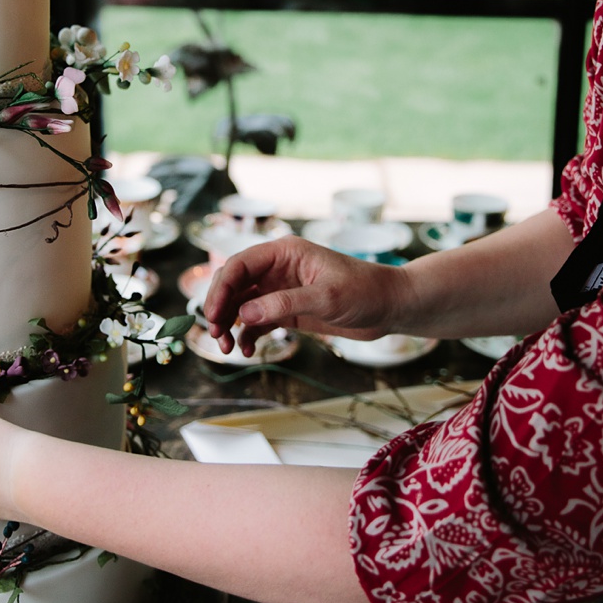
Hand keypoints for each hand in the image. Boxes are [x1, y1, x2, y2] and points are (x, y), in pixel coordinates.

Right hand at [200, 235, 411, 356]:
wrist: (390, 307)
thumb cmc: (365, 291)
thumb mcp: (326, 297)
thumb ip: (285, 304)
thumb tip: (244, 313)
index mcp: (285, 252)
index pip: (240, 264)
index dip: (221, 288)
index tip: (212, 314)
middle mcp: (278, 268)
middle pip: (234, 284)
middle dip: (220, 307)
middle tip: (216, 334)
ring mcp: (281, 290)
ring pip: (242, 304)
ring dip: (230, 323)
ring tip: (227, 347)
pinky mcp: (288, 310)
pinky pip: (257, 321)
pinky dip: (248, 334)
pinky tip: (247, 350)